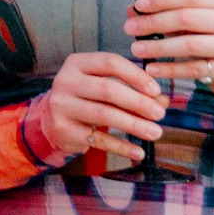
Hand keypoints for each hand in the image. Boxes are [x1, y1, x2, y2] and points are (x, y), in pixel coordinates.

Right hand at [39, 50, 169, 165]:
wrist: (51, 121)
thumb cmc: (85, 99)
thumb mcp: (104, 87)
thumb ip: (132, 90)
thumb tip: (162, 100)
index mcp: (77, 63)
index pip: (110, 62)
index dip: (136, 75)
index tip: (156, 90)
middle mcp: (66, 81)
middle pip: (108, 88)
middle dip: (138, 102)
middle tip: (160, 114)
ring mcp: (62, 106)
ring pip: (104, 114)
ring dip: (133, 125)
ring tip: (155, 132)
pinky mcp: (64, 130)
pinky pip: (98, 139)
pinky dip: (121, 146)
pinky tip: (138, 151)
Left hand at [124, 0, 213, 109]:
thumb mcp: (197, 22)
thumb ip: (168, 14)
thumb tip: (132, 10)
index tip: (139, 5)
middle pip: (187, 18)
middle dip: (154, 23)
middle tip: (130, 28)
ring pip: (190, 44)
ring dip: (159, 47)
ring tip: (136, 48)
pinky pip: (194, 69)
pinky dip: (170, 69)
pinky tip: (152, 68)